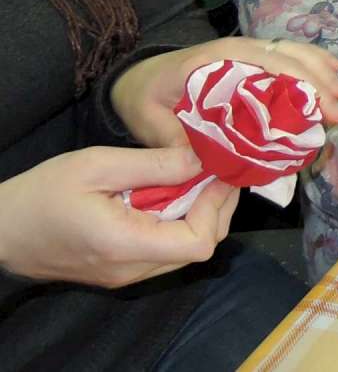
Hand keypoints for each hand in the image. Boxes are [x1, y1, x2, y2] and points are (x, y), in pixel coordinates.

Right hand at [0, 146, 238, 286]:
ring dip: (198, 214)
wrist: (0, 230)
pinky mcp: (118, 270)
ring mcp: (124, 275)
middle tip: (214, 168)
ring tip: (194, 176)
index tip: (218, 172)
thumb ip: (154, 165)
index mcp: (124, 245)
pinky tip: (170, 194)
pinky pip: (162, 251)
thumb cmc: (43, 194)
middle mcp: (130, 270)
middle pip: (198, 247)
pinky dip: (177, 223)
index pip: (198, 242)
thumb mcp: (97, 165)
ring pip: (183, 251)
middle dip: (215, 207)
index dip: (217, 207)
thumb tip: (202, 160)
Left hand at [112, 37, 337, 148]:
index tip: (322, 109)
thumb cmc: (144, 98)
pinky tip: (332, 71)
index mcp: (216, 61)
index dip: (299, 86)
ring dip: (321, 71)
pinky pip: (286, 54)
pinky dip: (311, 62)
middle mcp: (237, 50)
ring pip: (292, 53)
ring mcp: (245, 52)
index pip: (267, 66)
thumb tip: (208, 162)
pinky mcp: (249, 59)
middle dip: (318, 84)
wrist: (135, 78)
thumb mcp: (149, 121)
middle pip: (287, 59)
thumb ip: (175, 139)